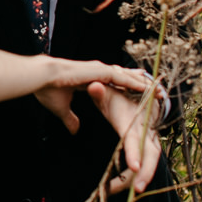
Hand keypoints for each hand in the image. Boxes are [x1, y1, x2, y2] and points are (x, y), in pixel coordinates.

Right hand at [31, 62, 155, 135]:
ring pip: (128, 77)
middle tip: (156, 90)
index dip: (126, 87)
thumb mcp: (63, 109)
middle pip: (125, 77)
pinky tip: (149, 89)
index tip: (137, 92)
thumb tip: (75, 130)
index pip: (113, 82)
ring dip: (144, 84)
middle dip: (141, 84)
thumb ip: (71, 119)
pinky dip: (137, 84)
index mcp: (90, 78)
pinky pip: (124, 79)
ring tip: (159, 91)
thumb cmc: (48, 90)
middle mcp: (97, 72)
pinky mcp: (101, 73)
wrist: (41, 79)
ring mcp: (100, 70)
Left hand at [90, 82, 162, 192]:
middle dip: (146, 173)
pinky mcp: (148, 147)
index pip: (136, 139)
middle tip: (136, 190)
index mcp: (136, 121)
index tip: (134, 167)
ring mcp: (150, 141)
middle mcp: (146, 132)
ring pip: (151, 163)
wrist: (141, 93)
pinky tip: (115, 187)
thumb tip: (93, 86)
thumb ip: (100, 92)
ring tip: (115, 192)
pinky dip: (132, 177)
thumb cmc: (121, 95)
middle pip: (152, 156)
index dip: (135, 152)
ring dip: (139, 179)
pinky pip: (145, 164)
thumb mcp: (109, 92)